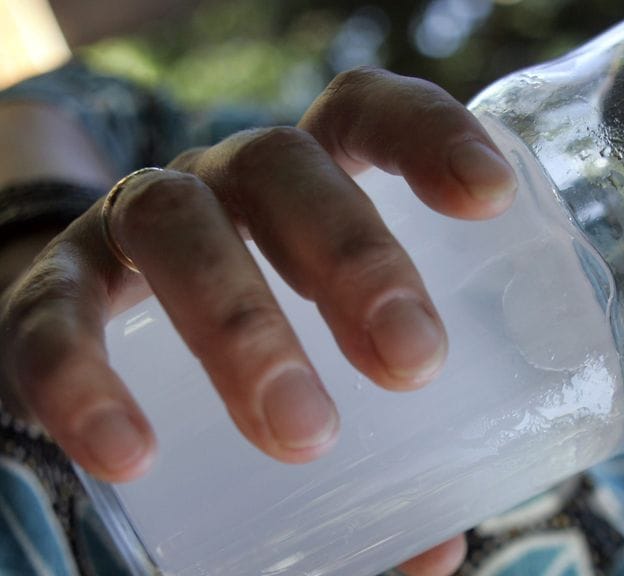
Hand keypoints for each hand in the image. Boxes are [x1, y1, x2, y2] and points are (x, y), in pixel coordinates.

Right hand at [0, 68, 515, 573]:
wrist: (101, 338)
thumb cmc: (258, 351)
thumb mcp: (332, 381)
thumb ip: (392, 461)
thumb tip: (437, 552)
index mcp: (312, 186)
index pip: (367, 114)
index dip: (427, 133)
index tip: (489, 196)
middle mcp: (226, 184)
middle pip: (285, 168)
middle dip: (353, 257)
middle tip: (412, 363)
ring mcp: (135, 224)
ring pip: (180, 224)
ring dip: (243, 323)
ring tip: (304, 429)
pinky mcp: (54, 287)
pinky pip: (56, 316)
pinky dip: (86, 377)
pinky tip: (131, 452)